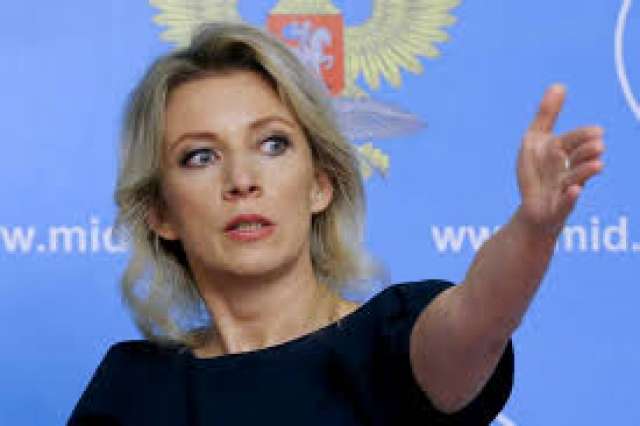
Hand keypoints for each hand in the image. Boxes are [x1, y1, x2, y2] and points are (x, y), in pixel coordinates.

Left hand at [516, 84, 604, 236]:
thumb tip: (559, 85)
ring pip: (575, 180)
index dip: (582, 136)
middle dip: (586, 152)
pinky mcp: (557, 209)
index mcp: (563, 154)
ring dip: (585, 172)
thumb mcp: (534, 141)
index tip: (597, 132)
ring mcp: (563, 190)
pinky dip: (570, 198)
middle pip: (578, 159)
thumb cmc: (537, 173)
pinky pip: (565, 204)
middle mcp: (567, 170)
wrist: (533, 209)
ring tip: (597, 165)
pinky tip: (574, 191)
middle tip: (597, 145)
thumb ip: (547, 115)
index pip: (572, 141)